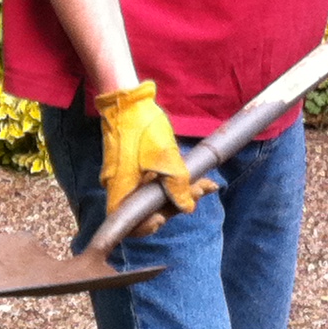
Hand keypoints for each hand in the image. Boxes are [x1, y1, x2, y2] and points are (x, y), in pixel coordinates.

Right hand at [92, 81, 213, 234]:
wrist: (128, 101)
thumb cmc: (143, 127)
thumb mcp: (166, 157)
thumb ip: (177, 186)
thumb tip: (188, 208)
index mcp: (122, 190)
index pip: (130, 224)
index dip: (147, 227)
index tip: (166, 216)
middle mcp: (121, 188)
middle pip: (148, 211)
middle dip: (176, 205)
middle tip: (202, 190)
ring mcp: (127, 179)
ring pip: (154, 197)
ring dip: (180, 194)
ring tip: (205, 184)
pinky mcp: (134, 169)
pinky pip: (153, 184)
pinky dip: (173, 184)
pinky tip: (195, 179)